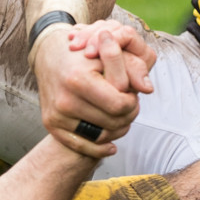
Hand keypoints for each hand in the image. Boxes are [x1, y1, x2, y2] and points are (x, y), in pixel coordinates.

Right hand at [32, 22, 154, 157]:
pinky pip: (82, 147)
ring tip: (118, 114)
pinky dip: (100, 148)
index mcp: (78, 79)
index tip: (130, 91)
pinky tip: (111, 144)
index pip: (120, 105)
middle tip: (127, 102)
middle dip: (127, 114)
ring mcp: (56, 115)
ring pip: (101, 136)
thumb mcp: (110, 51)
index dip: (132, 100)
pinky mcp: (51, 124)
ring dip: (117, 129)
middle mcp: (64, 100)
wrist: (51, 54)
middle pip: (112, 122)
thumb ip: (132, 67)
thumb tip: (148, 88)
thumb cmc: (85, 51)